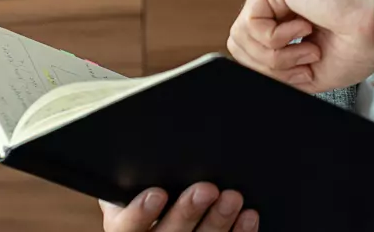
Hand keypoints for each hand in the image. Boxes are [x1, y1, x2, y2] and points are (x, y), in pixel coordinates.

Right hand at [99, 183, 257, 231]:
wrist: (165, 219)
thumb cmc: (145, 193)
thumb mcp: (131, 187)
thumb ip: (135, 175)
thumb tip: (142, 150)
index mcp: (126, 228)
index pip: (127, 227)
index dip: (140, 213)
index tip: (156, 193)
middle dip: (187, 212)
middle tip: (206, 190)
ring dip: (218, 222)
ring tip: (232, 198)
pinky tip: (248, 217)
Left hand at [226, 0, 373, 93]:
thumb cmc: (359, 44)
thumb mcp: (305, 70)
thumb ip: (274, 68)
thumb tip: (245, 74)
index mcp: (286, 16)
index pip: (249, 47)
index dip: (269, 69)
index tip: (301, 70)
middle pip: (239, 43)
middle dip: (269, 65)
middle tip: (305, 59)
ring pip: (241, 35)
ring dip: (276, 54)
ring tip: (308, 47)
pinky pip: (250, 22)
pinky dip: (277, 39)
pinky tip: (305, 29)